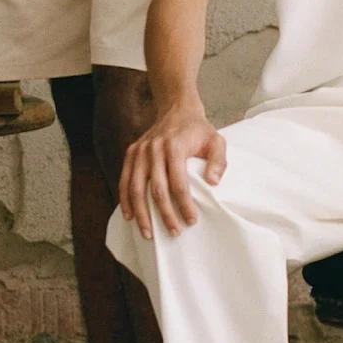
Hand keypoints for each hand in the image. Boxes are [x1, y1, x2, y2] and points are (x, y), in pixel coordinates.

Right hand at [118, 105, 227, 238]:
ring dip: (141, 213)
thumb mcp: (216, 141)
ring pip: (135, 188)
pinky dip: (125, 200)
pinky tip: (130, 216)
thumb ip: (219, 161)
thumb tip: (212, 183)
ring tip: (148, 233)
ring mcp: (139, 151)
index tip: (191, 221)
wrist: (177, 110)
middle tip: (174, 232)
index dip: (184, 204)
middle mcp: (153, 149)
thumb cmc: (198, 131)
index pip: (178, 183)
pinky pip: (124, 180)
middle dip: (164, 214)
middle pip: (156, 189)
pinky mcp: (131, 153)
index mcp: (174, 146)